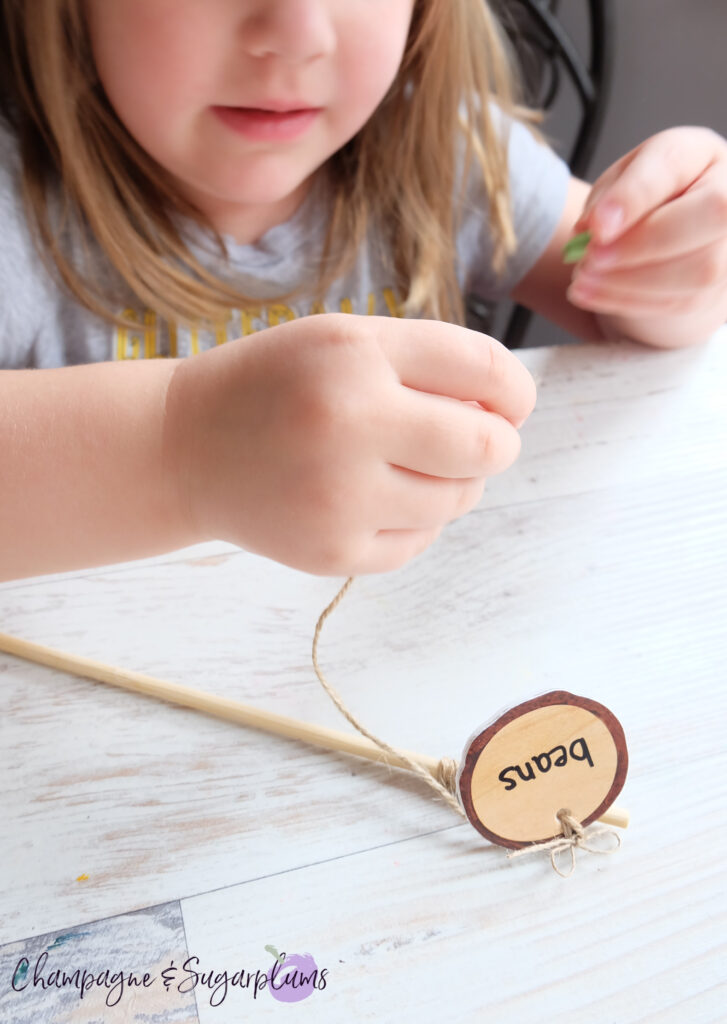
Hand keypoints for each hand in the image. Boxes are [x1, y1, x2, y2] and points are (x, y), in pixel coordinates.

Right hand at [164, 313, 535, 575]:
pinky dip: (415, 519)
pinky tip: (375, 498)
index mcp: (354, 353)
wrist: (185, 448)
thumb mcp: (342, 342)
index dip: (516, 391)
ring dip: (453, 481)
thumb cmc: (277, 386)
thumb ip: (427, 362)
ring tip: (408, 464)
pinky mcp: (332, 552)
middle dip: (496, 442)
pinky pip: (421, 540)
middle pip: (488, 447)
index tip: (512, 404)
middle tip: (472, 439)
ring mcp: (339, 496)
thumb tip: (507, 415)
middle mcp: (348, 422)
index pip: (486, 370)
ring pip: (459, 499)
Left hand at [566, 127, 726, 346]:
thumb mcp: (614, 188)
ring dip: (630, 281)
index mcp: (697, 153)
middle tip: (590, 258)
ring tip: (582, 279)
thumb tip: (591, 229)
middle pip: (712, 212)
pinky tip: (593, 294)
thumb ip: (605, 200)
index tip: (597, 226)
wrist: (659, 247)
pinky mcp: (717, 288)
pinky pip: (681, 300)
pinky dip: (629, 301)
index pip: (673, 163)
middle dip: (644, 242)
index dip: (634, 196)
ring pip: (699, 268)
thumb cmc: (638, 207)